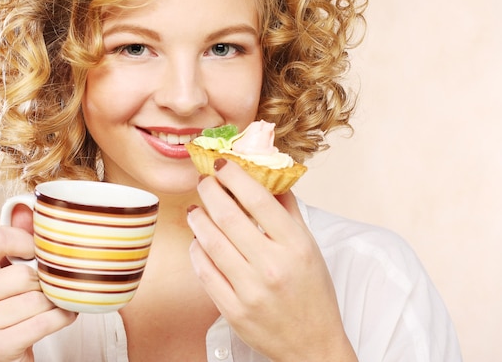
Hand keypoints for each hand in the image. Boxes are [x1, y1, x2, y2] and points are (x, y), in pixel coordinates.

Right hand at [0, 207, 76, 361]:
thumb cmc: (5, 308)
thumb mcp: (4, 272)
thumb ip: (16, 238)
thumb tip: (26, 207)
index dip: (26, 240)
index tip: (38, 252)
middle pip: (23, 274)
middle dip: (46, 281)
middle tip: (52, 285)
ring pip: (36, 299)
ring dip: (56, 301)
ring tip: (57, 302)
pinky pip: (43, 322)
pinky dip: (62, 317)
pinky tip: (63, 315)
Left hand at [187, 159, 356, 361]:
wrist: (313, 344)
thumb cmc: (312, 292)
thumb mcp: (309, 246)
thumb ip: (288, 211)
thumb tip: (267, 176)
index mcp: (295, 246)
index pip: (258, 199)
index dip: (235, 176)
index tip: (222, 164)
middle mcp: (272, 266)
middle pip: (228, 217)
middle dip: (210, 191)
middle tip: (203, 181)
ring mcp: (250, 290)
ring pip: (211, 242)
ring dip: (198, 219)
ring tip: (195, 208)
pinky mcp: (233, 310)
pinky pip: (204, 272)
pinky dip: (197, 251)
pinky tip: (197, 240)